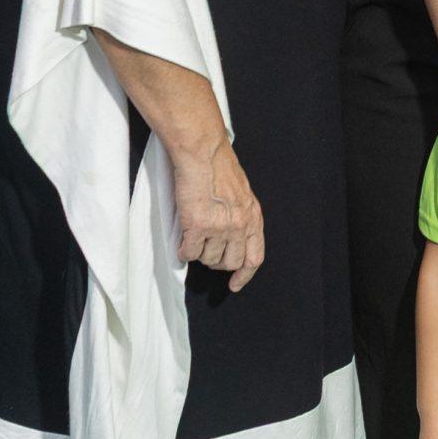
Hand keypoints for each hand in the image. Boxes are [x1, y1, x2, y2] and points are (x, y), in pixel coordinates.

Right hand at [171, 139, 264, 289]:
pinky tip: (183, 239)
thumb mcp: (242, 195)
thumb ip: (241, 217)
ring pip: (207, 259)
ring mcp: (220, 227)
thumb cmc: (219, 169)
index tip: (234, 284)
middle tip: (207, 248)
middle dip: (216, 261)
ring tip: (195, 235)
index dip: (244, 275)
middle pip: (229, 262)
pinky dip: (183, 250)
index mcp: (253, 218)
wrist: (203, 154)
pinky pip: (189, 252)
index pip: (254, 257)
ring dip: (199, 252)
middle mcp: (239, 226)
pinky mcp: (198, 226)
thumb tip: (233, 240)